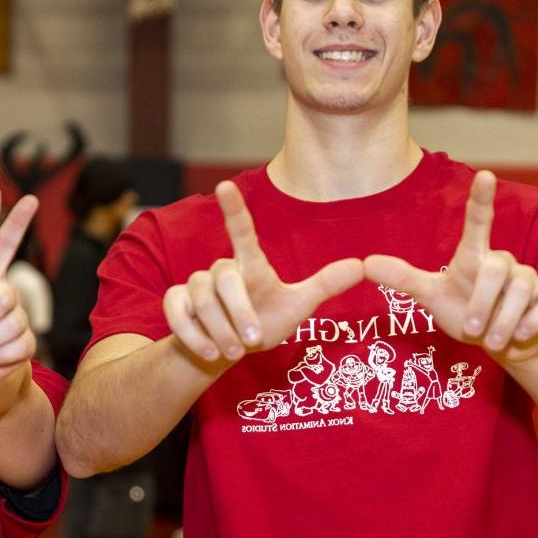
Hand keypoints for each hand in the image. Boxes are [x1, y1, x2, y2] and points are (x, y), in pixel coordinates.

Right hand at [162, 181, 364, 363]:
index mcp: (249, 265)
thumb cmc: (265, 321)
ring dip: (218, 330)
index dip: (234, 209)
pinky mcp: (175, 303)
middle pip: (223, 278)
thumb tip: (362, 265)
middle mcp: (220, 270)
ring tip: (233, 352)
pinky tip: (209, 352)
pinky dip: (193, 336)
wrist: (228, 351)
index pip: (242, 231)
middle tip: (252, 342)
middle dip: (238, 313)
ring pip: (201, 300)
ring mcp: (195, 286)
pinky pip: (177, 313)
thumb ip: (325, 285)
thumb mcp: (298, 307)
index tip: (225, 185)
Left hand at [364, 171, 537, 362]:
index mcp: (474, 256)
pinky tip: (520, 335)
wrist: (503, 345)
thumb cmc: (465, 314)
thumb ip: (402, 279)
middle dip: (483, 302)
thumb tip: (365, 263)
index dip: (482, 199)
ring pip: (522, 290)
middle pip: (498, 267)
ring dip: (504, 320)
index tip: (486, 175)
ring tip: (492, 339)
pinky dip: (531, 322)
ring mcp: (529, 277)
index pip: (479, 221)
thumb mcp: (431, 297)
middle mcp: (503, 260)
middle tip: (472, 329)